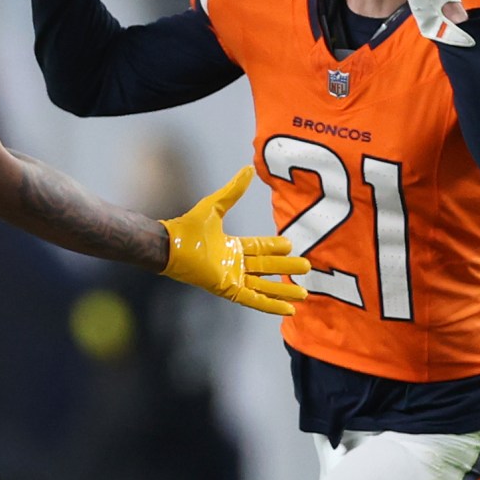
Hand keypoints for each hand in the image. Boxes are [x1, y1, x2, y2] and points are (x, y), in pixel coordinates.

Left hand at [158, 165, 310, 316]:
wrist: (172, 245)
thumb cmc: (188, 227)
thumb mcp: (216, 206)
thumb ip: (233, 190)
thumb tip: (248, 169)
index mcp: (231, 246)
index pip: (259, 248)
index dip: (275, 247)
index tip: (291, 245)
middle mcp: (234, 264)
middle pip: (266, 267)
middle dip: (286, 269)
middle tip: (306, 268)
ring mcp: (232, 278)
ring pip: (264, 286)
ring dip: (284, 290)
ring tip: (304, 292)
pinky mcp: (229, 289)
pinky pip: (255, 300)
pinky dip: (272, 305)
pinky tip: (288, 309)